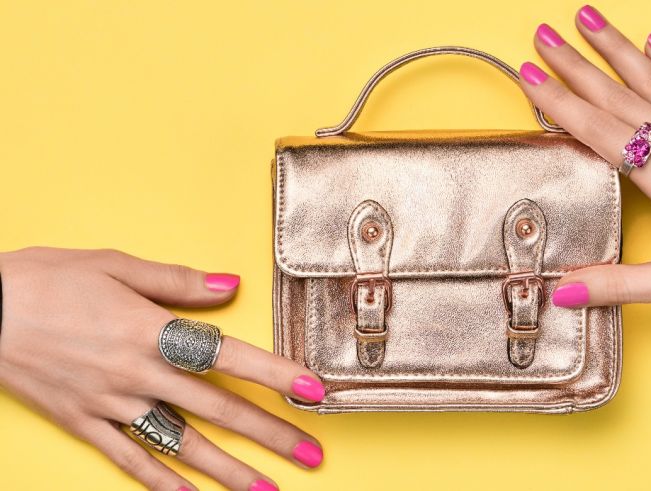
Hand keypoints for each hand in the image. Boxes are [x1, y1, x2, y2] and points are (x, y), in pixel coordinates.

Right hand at [0, 247, 325, 490]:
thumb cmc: (43, 280)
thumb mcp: (114, 265)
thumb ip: (178, 282)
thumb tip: (230, 285)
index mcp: (151, 331)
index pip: (229, 356)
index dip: (275, 374)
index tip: (313, 391)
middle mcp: (138, 374)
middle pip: (217, 409)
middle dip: (270, 433)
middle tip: (311, 454)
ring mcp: (111, 404)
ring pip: (181, 444)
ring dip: (227, 471)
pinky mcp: (83, 424)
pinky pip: (129, 459)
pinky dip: (161, 483)